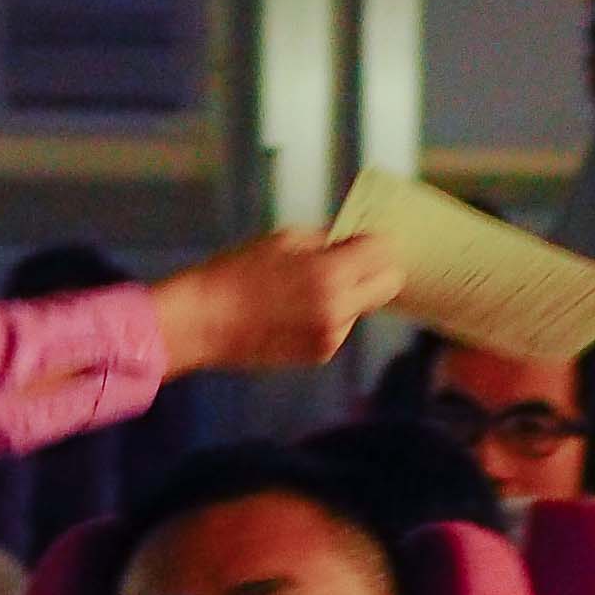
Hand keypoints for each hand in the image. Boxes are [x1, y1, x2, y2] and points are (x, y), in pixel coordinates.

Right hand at [149, 229, 403, 374]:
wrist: (204, 321)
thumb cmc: (236, 273)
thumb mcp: (284, 240)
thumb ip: (326, 240)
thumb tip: (352, 242)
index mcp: (330, 275)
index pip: (383, 252)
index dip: (373, 242)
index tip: (360, 240)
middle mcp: (339, 309)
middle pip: (389, 285)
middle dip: (375, 270)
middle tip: (351, 262)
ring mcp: (332, 336)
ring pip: (363, 306)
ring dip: (348, 295)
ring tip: (304, 290)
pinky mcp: (321, 355)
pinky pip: (340, 326)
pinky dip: (328, 316)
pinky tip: (294, 311)